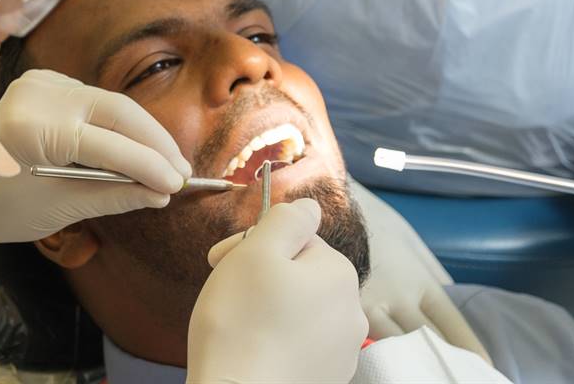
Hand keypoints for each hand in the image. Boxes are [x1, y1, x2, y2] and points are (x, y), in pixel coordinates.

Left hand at [0, 69, 188, 263]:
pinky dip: (118, 123)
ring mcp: (40, 81)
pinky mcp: (44, 80)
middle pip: (118, 111)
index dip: (149, 164)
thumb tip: (160, 192)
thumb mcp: (60, 208)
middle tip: (181, 170)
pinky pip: (94, 100)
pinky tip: (137, 146)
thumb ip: (114, 196)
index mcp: (32, 128)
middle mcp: (38, 94)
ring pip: (111, 103)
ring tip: (167, 162)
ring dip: (142, 132)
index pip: (109, 143)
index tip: (178, 183)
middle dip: (154, 142)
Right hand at [188, 199, 366, 383]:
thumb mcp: (256, 251)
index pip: (295, 238)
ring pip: (299, 310)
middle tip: (228, 293)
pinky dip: (277, 343)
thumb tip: (310, 206)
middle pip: (300, 275)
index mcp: (339, 274)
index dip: (254, 245)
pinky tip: (253, 349)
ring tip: (240, 325)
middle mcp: (351, 312)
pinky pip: (299, 345)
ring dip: (270, 309)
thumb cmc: (240, 325)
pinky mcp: (326, 379)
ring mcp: (342, 352)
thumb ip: (287, 219)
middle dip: (263, 276)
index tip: (222, 260)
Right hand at [346, 181, 490, 361]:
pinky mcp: (338, 310)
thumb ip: (433, 274)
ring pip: (393, 349)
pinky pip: (360, 342)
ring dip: (406, 364)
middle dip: (441, 362)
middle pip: (426, 343)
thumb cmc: (374, 224)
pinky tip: (379, 365)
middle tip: (452, 374)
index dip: (469, 349)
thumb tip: (454, 300)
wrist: (332, 203)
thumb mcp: (412, 243)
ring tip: (417, 374)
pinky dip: (373, 356)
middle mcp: (399, 297)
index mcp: (421, 281)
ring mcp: (368, 306)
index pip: (452, 325)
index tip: (484, 367)